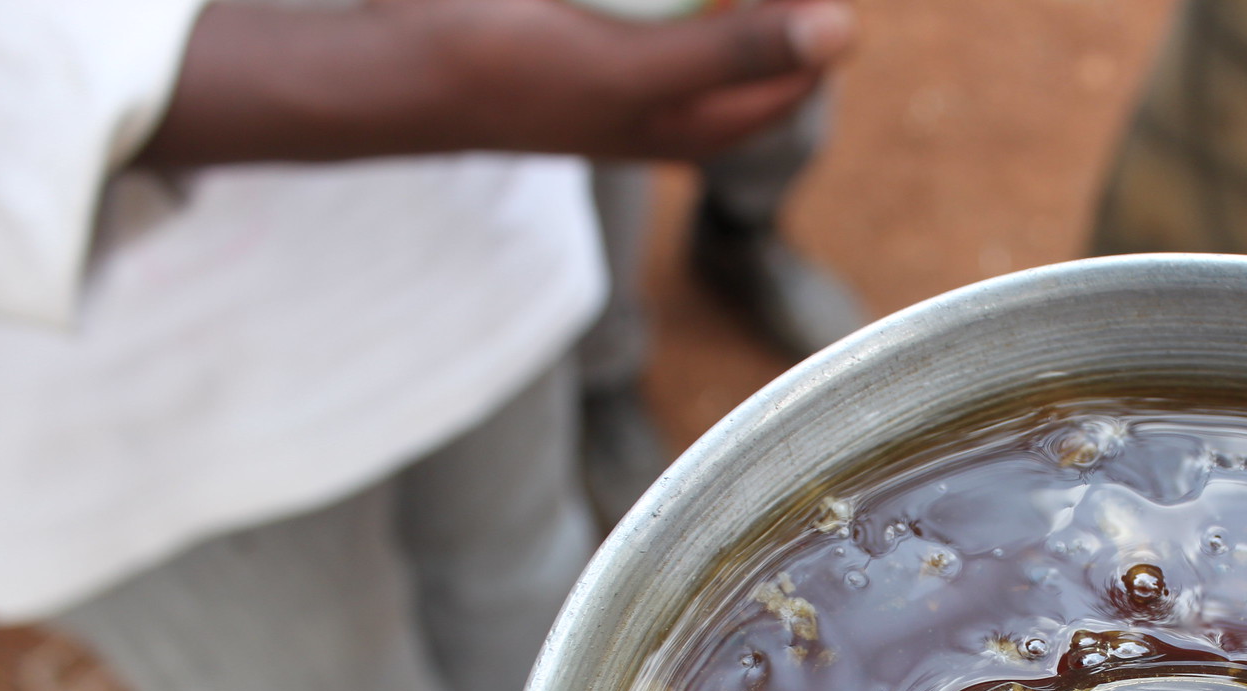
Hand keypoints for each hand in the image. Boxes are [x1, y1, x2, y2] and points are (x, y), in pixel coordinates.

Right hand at [141, 0, 854, 166]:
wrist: (402, 60)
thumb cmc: (513, 76)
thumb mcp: (635, 67)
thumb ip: (737, 51)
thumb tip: (844, 32)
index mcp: (705, 123)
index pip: (803, 63)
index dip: (811, 6)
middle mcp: (682, 90)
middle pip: (754, 21)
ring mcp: (641, 50)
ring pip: (705, 7)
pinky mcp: (603, 21)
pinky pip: (658, 4)